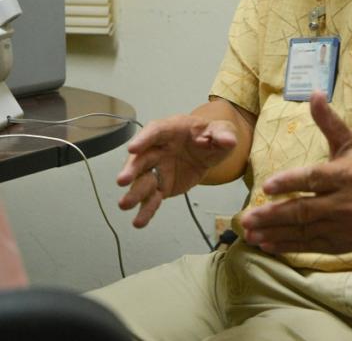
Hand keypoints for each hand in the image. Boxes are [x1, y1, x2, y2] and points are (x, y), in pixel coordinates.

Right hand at [117, 114, 237, 227]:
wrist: (211, 150)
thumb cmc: (213, 135)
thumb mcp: (222, 131)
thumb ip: (223, 135)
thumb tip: (228, 140)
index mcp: (171, 129)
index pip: (155, 131)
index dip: (143, 139)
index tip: (132, 148)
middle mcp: (159, 148)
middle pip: (142, 157)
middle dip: (132, 168)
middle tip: (122, 180)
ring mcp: (158, 168)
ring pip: (143, 180)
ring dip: (134, 192)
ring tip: (125, 205)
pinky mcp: (162, 186)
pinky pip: (153, 198)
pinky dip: (146, 209)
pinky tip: (139, 222)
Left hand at [241, 91, 351, 253]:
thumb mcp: (351, 141)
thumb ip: (329, 121)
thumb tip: (315, 93)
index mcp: (344, 175)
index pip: (314, 179)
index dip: (290, 182)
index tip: (266, 186)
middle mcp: (343, 203)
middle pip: (304, 210)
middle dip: (273, 215)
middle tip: (247, 217)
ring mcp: (341, 227)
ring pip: (303, 231)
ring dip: (274, 233)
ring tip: (250, 232)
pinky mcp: (339, 244)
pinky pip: (310, 246)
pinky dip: (287, 246)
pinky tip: (266, 244)